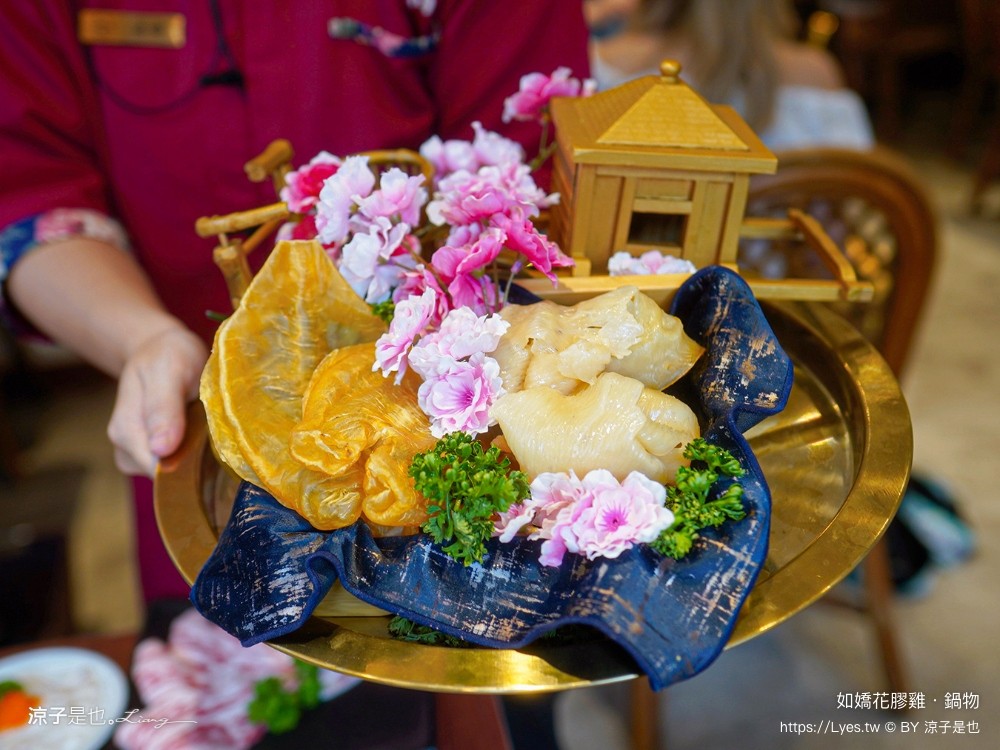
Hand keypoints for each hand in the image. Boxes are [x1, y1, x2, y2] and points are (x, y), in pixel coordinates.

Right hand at [107, 326, 208, 475]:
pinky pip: (174, 465)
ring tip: (206, 428)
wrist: (159, 348)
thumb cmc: (166, 355)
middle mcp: (125, 446)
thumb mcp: (169, 371)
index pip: (156, 469)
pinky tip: (200, 434)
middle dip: (192, 462)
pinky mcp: (150, 452)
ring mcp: (136, 451)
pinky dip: (191, 455)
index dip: (186, 465)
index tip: (211, 447)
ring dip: (193, 458)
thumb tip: (161, 450)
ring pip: (171, 473)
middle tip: (213, 433)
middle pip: (164, 476)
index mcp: (126, 429)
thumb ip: (164, 408)